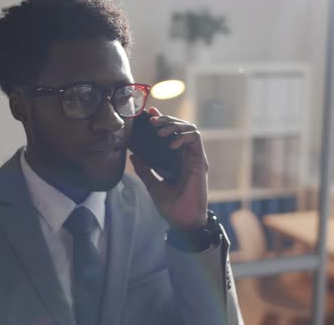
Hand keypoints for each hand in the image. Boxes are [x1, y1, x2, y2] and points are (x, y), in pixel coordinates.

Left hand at [130, 107, 208, 230]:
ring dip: (174, 125)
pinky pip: (196, 139)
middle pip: (180, 128)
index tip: (150, 113)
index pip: (170, 135)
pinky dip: (183, 136)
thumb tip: (133, 155)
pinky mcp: (200, 161)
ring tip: (160, 131)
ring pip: (189, 129)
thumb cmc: (171, 207)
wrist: (183, 221)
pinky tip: (171, 144)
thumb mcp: (153, 185)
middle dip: (166, 120)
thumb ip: (145, 170)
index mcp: (176, 161)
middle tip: (152, 120)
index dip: (163, 121)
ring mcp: (194, 158)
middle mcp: (186, 156)